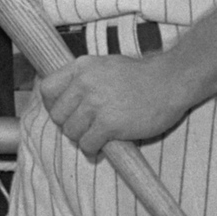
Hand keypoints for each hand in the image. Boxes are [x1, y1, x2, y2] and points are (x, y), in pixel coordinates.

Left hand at [39, 52, 192, 155]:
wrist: (169, 82)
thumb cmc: (139, 76)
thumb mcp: (104, 65)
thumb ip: (84, 77)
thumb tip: (65, 97)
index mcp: (81, 66)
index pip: (47, 89)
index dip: (51, 105)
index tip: (63, 113)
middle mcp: (84, 83)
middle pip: (57, 114)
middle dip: (68, 125)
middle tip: (83, 128)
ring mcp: (96, 103)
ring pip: (70, 131)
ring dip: (81, 139)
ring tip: (95, 138)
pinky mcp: (110, 124)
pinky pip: (87, 144)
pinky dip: (92, 150)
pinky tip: (102, 147)